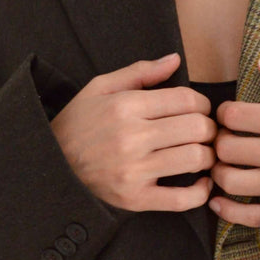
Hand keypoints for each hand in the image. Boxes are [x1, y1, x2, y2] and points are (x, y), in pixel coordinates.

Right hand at [48, 51, 216, 212]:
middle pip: (197, 128)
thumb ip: (140, 72)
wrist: (50, 164)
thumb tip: (174, 60)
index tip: (198, 110)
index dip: (202, 104)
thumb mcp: (100, 88)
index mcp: (125, 106)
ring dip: (208, 156)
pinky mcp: (135, 199)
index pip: (186, 100)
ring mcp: (134, 171)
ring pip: (196, 159)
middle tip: (204, 132)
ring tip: (201, 153)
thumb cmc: (78, 123)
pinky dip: (201, 192)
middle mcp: (131, 138)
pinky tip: (201, 182)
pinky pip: (183, 199)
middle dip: (209, 128)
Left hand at [207, 57, 259, 227]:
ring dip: (220, 173)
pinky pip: (249, 217)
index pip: (233, 115)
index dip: (225, 113)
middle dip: (220, 142)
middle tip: (225, 140)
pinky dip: (227, 211)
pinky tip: (219, 201)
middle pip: (226, 148)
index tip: (230, 116)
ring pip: (231, 182)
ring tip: (226, 166)